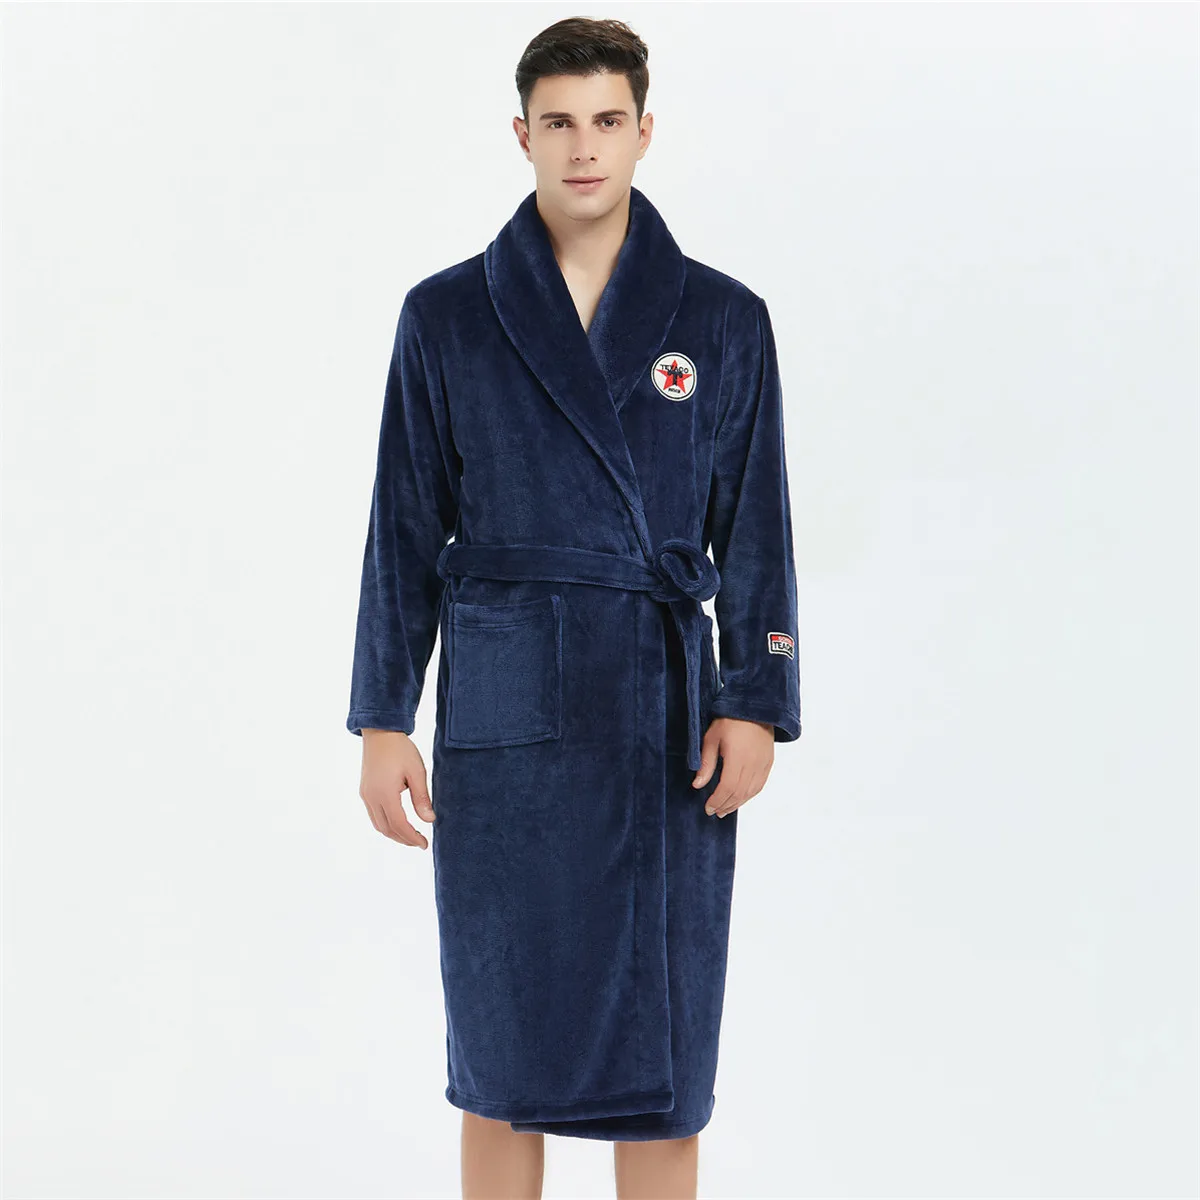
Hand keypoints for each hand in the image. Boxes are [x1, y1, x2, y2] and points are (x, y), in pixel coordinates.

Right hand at [358, 729, 436, 848]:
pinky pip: (374, 815)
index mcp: (385, 793)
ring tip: (411, 835)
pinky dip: (386, 824)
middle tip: (420, 842)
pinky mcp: (364, 791)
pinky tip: (398, 822)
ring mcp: (366, 795)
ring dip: (394, 833)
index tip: (425, 844)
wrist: (380, 733)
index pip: (399, 825)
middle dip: (404, 839)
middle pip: (387, 829)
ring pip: (378, 824)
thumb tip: (429, 820)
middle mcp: (372, 797)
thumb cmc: (401, 749)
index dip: (412, 838)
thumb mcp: (417, 771)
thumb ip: (421, 798)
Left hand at [691, 717, 774, 817]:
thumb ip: (706, 763)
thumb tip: (697, 785)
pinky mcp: (769, 763)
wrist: (755, 708)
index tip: (708, 808)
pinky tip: (740, 798)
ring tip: (725, 809)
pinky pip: (759, 785)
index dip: (717, 801)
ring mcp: (763, 764)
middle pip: (739, 793)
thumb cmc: (730, 720)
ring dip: (737, 803)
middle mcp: (753, 763)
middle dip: (725, 805)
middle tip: (714, 812)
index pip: (727, 787)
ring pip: (750, 792)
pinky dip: (749, 795)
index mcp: (737, 757)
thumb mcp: (711, 738)